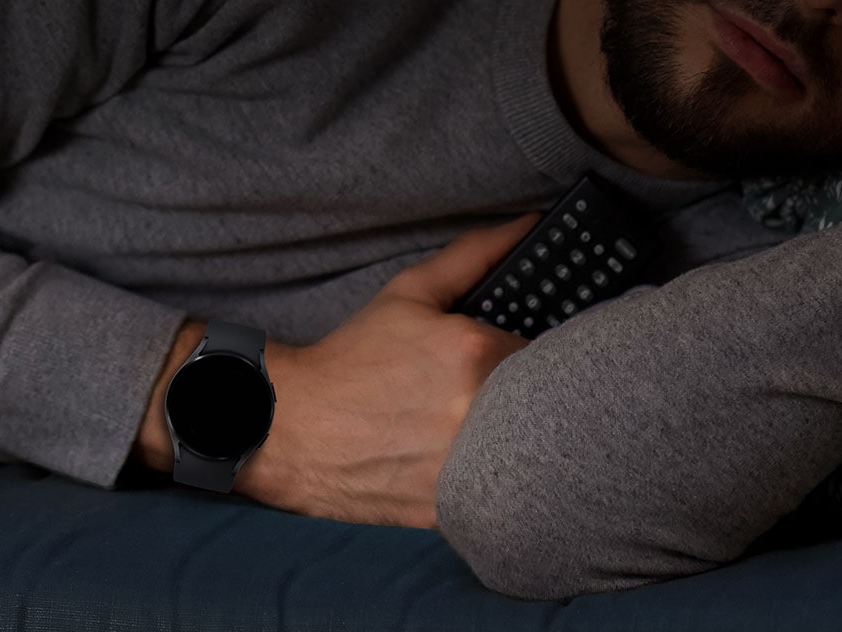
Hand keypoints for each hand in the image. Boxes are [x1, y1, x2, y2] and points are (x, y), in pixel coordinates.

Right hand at [235, 214, 539, 528]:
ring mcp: (467, 464)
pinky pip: (500, 493)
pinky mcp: (454, 506)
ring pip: (523, 452)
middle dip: (524, 401)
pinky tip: (451, 463)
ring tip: (459, 432)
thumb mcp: (408, 294)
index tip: (513, 364)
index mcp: (476, 352)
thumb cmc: (349, 361)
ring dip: (508, 442)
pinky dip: (489, 481)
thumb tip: (527, 224)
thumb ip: (474, 255)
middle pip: (540, 406)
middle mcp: (479, 409)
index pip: (551, 354)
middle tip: (484, 399)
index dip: (537, 358)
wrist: (290, 426)